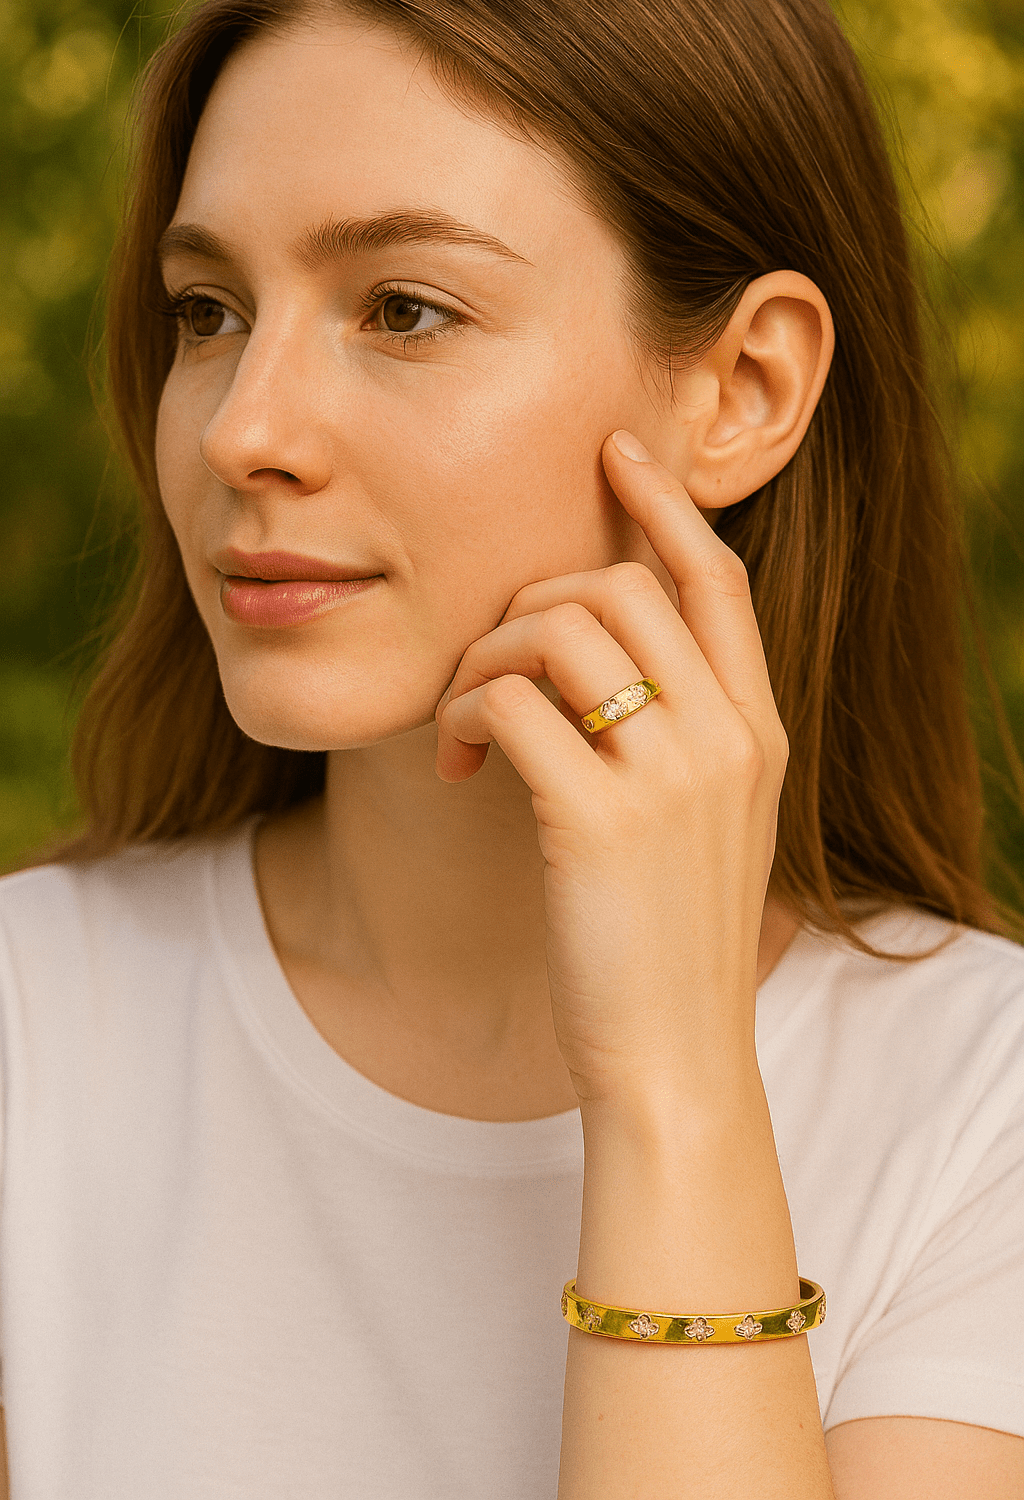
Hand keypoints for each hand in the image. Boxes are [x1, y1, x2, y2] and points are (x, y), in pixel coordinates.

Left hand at [434, 431, 788, 1113]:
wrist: (676, 1059)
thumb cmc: (668, 940)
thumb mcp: (703, 823)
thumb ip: (677, 732)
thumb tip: (588, 651)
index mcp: (757, 731)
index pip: (716, 579)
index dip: (663, 504)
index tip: (614, 452)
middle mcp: (727, 736)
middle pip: (615, 587)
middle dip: (529, 605)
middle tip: (488, 671)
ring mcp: (671, 776)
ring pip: (557, 627)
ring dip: (485, 661)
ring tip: (466, 726)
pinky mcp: (599, 819)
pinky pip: (509, 706)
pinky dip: (465, 717)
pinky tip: (458, 765)